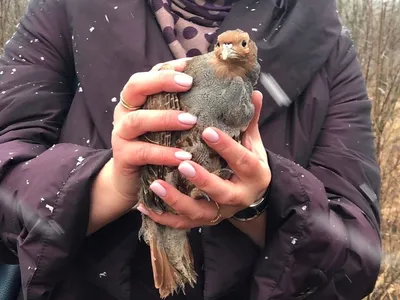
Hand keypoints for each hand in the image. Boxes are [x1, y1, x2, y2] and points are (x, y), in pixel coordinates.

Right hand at [88, 58, 196, 233]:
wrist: (131, 181)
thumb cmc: (154, 147)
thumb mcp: (164, 125)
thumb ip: (178, 108)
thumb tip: (210, 90)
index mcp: (134, 101)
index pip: (146, 76)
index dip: (165, 69)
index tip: (188, 65)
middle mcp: (124, 113)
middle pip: (135, 88)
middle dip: (161, 82)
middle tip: (188, 84)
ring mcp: (120, 135)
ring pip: (137, 121)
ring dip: (165, 118)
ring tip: (191, 120)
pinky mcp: (123, 157)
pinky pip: (143, 152)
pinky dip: (164, 153)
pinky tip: (184, 156)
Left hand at [136, 91, 270, 233]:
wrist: (250, 193)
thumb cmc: (248, 162)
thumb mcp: (252, 143)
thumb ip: (249, 120)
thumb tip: (252, 91)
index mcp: (255, 175)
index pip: (243, 161)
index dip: (227, 147)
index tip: (207, 131)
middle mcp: (239, 197)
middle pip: (222, 192)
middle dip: (202, 179)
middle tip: (182, 163)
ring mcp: (219, 212)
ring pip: (198, 212)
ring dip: (176, 200)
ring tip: (155, 184)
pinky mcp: (203, 220)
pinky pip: (182, 223)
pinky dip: (163, 217)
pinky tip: (144, 206)